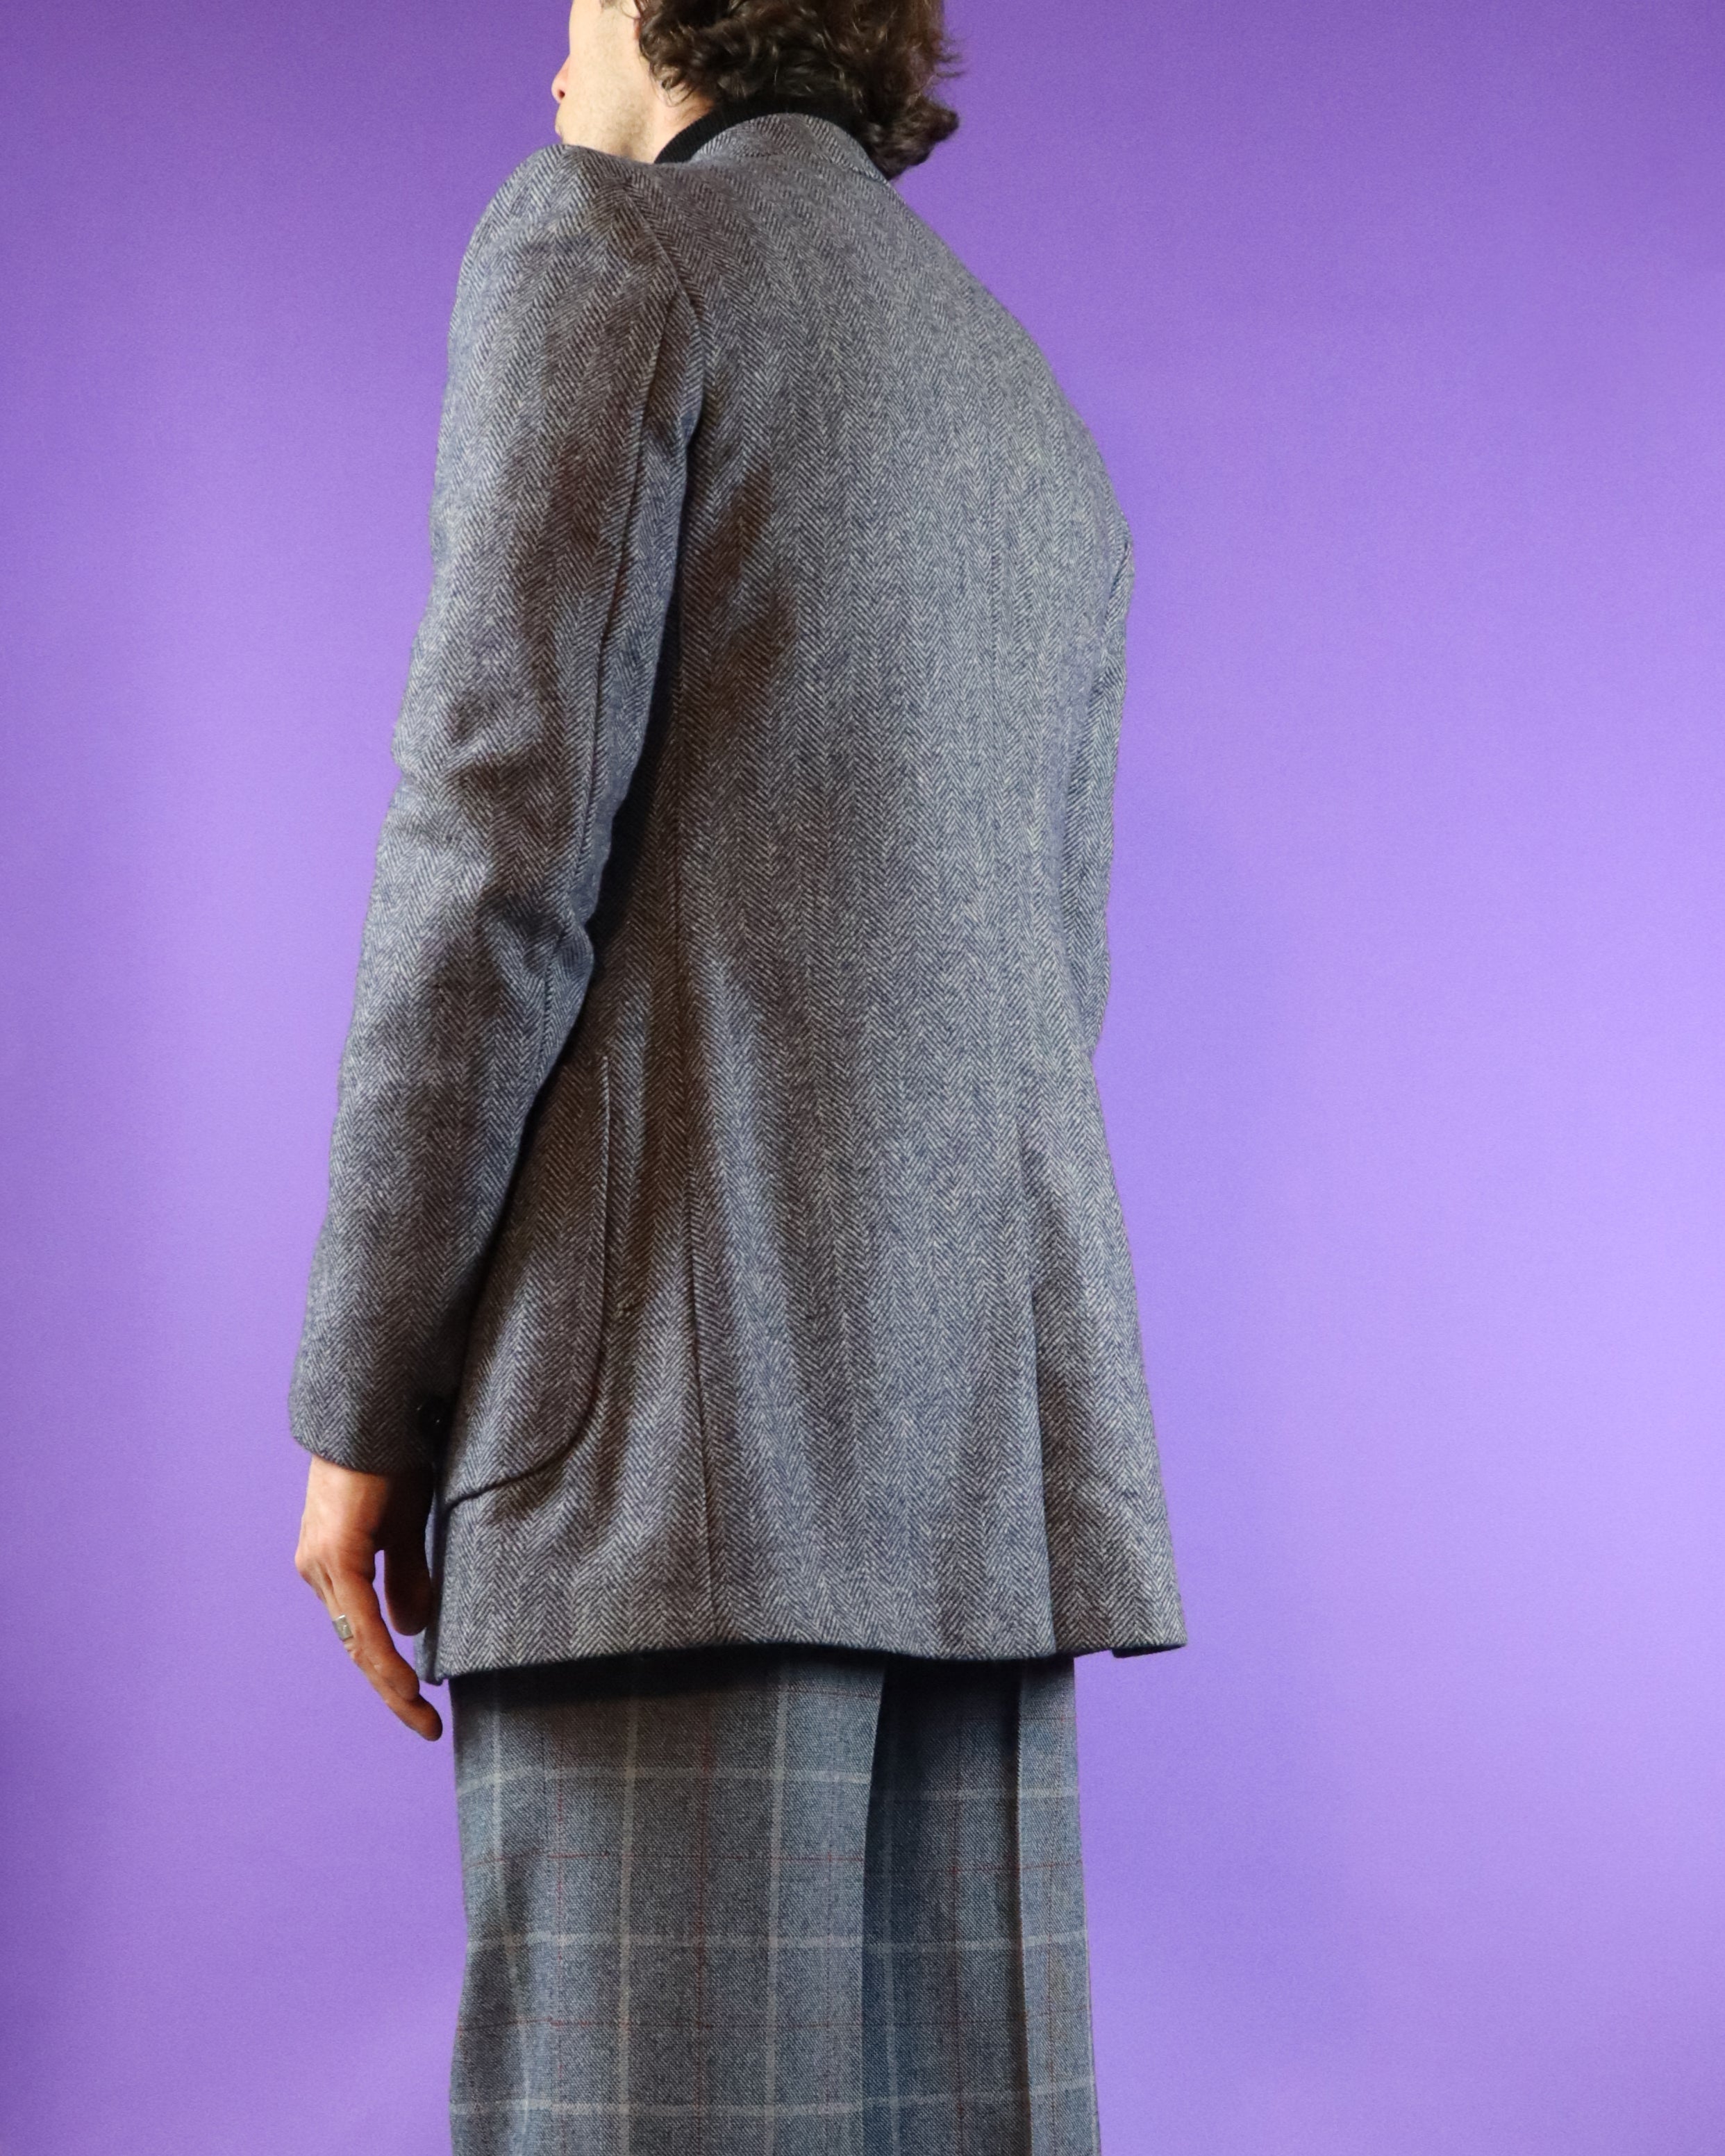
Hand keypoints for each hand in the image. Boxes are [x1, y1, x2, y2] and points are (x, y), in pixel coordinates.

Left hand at [295, 1456, 443, 1739]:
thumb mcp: (406, 1527)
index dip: (390, 1673)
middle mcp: (318, 1570)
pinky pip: (358, 1619)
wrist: (375, 1414)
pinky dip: (382, 1654)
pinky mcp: (334, 1554)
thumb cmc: (391, 1461)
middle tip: (425, 1727)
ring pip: (355, 1641)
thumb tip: (410, 1629)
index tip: (422, 1708)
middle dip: (391, 1691)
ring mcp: (321, 1564)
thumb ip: (406, 1575)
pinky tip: (403, 1680)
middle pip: (355, 1647)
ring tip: (420, 1713)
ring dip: (389, 1681)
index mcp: (334, 1565)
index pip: (360, 1633)